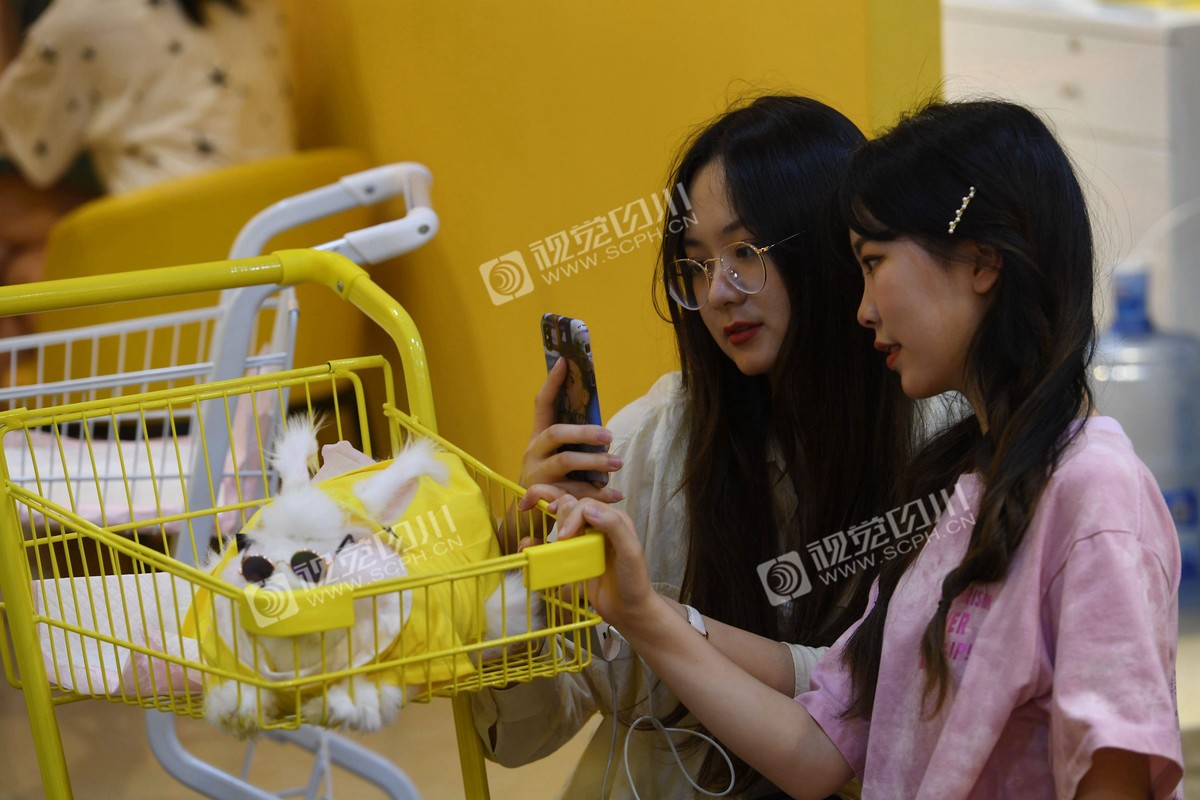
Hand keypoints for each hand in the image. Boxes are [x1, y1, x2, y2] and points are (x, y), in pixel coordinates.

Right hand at [519, 358, 622, 502]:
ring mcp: (536, 475)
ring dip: (595, 462)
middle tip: (609, 436)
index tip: (565, 361)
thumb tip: (604, 431)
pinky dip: (599, 494)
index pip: (542, 404)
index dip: (552, 383)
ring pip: (565, 462)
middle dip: (584, 432)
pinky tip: (617, 494)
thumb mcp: (555, 458)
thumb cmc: (551, 482)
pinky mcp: (545, 497)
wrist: (528, 519)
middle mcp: (533, 453)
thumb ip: (572, 444)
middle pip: (556, 433)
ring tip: (618, 463)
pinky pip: (575, 493)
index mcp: (537, 438)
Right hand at [551, 495, 657, 632]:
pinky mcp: (579, 554)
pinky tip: (546, 545)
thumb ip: (614, 527)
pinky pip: (563, 539)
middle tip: (561, 539)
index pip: (587, 505)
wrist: (628, 610)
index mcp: (615, 519)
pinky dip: (552, 538)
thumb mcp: (630, 552)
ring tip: (556, 539)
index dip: (573, 516)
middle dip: (563, 516)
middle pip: (574, 507)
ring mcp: (589, 539)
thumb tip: (588, 508)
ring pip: (567, 519)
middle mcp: (601, 525)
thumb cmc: (633, 581)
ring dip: (557, 523)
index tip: (564, 537)